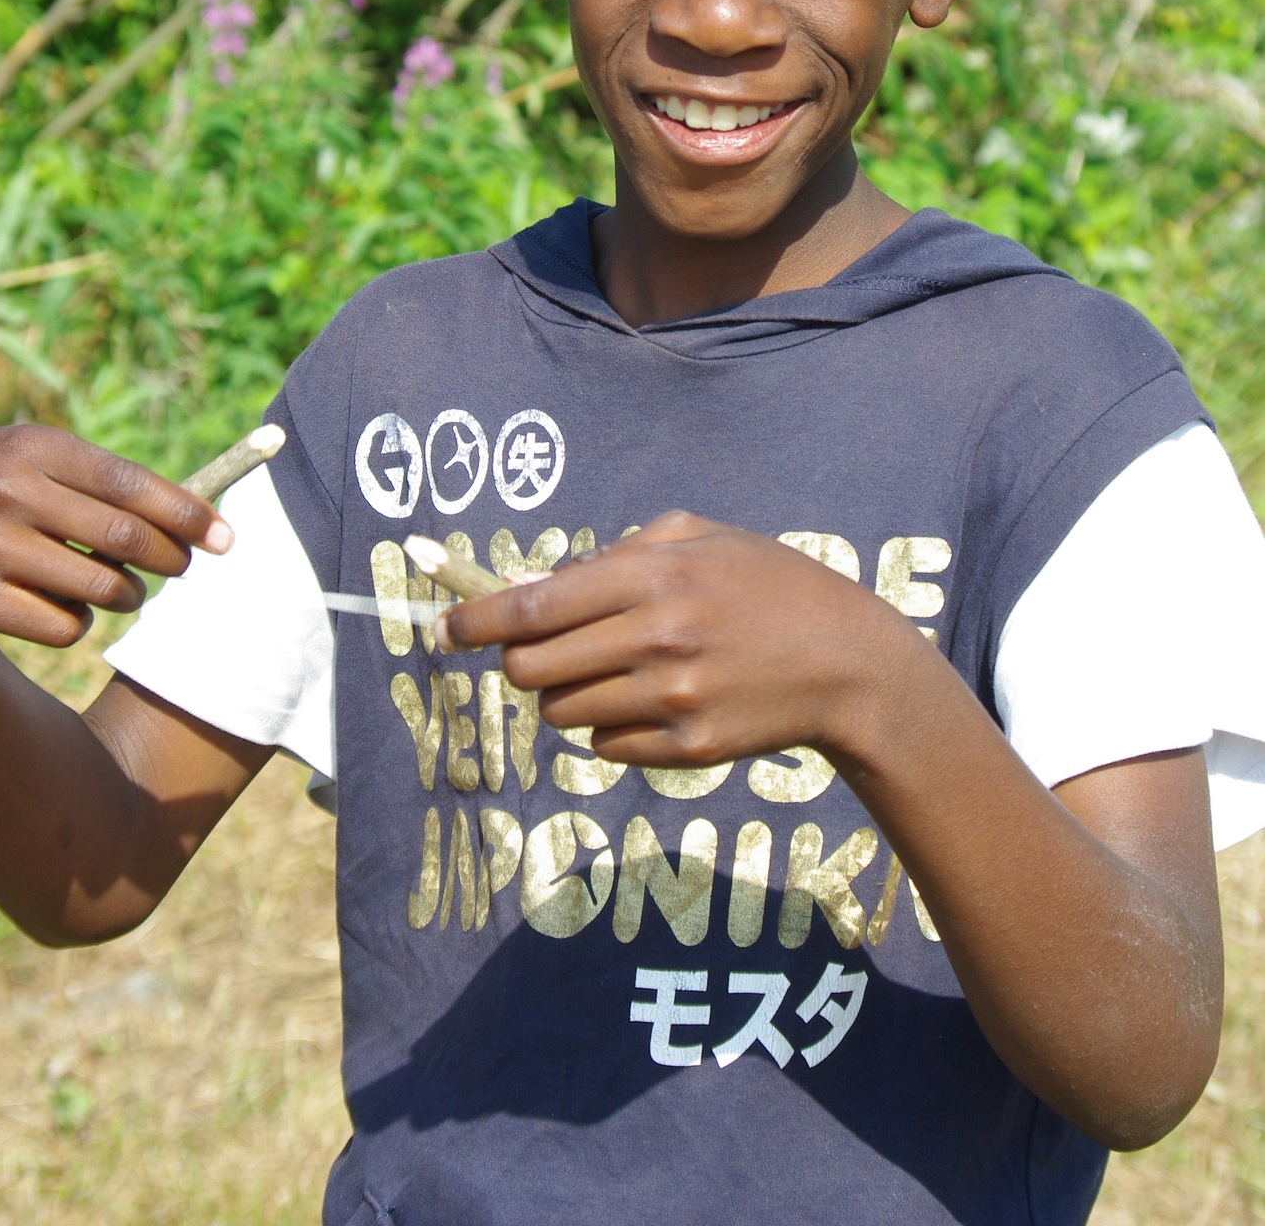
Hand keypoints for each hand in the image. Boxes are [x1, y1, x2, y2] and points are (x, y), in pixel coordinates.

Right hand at [0, 425, 230, 647]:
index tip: (224, 538)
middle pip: (125, 537)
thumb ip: (103, 481)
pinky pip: (67, 626)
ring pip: (103, 587)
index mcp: (34, 447)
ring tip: (119, 585)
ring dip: (128, 593)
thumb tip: (196, 518)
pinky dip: (82, 621)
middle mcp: (9, 493)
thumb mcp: (37, 457)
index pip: (129, 483)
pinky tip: (67, 603)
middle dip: (170, 558)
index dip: (186, 513)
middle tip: (181, 565)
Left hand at [440, 509, 888, 767]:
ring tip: (621, 670)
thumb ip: (617, 553)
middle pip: (530, 670)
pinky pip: (604, 747)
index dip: (474, 622)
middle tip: (547, 650)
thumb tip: (536, 584)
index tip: (441, 631)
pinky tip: (657, 702)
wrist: (846, 661)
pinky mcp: (687, 750)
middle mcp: (656, 639)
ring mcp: (672, 700)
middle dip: (523, 662)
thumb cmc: (766, 583)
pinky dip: (611, 727)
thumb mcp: (699, 537)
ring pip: (561, 714)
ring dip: (570, 694)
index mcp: (653, 576)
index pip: (532, 607)